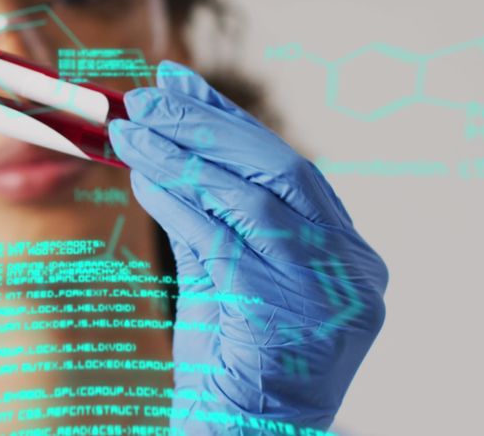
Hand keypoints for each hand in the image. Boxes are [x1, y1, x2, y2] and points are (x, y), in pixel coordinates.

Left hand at [108, 61, 388, 433]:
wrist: (242, 433)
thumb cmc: (230, 355)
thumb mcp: (225, 267)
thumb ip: (208, 201)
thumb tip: (169, 121)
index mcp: (347, 252)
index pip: (289, 166)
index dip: (230, 120)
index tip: (179, 84)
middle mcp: (351, 266)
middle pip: (278, 167)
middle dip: (204, 127)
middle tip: (145, 100)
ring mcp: (326, 289)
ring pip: (251, 194)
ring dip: (182, 155)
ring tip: (132, 131)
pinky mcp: (283, 308)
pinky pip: (222, 235)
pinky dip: (177, 199)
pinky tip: (141, 178)